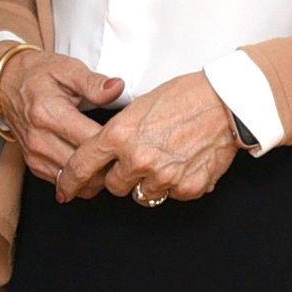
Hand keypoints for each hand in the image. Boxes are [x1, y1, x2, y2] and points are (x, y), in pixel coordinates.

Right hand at [0, 47, 124, 186]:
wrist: (7, 81)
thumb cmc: (38, 73)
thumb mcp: (68, 68)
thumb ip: (94, 82)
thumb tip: (117, 88)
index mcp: (49, 113)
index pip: (90, 140)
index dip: (115, 142)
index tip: (131, 138)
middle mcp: (39, 139)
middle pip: (84, 166)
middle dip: (109, 163)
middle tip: (129, 154)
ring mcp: (35, 154)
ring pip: (75, 181)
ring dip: (97, 176)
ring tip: (114, 161)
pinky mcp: (34, 164)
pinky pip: (63, 183)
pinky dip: (81, 181)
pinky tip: (94, 166)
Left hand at [62, 71, 242, 206]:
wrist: (226, 101)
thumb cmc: (184, 96)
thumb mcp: (138, 106)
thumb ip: (117, 133)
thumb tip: (103, 156)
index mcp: (119, 135)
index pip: (81, 166)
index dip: (69, 181)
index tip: (64, 190)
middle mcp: (137, 159)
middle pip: (113, 186)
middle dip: (121, 176)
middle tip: (138, 158)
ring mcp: (163, 176)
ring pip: (142, 193)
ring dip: (149, 181)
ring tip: (166, 157)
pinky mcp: (187, 187)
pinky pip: (171, 194)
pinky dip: (176, 183)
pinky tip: (186, 161)